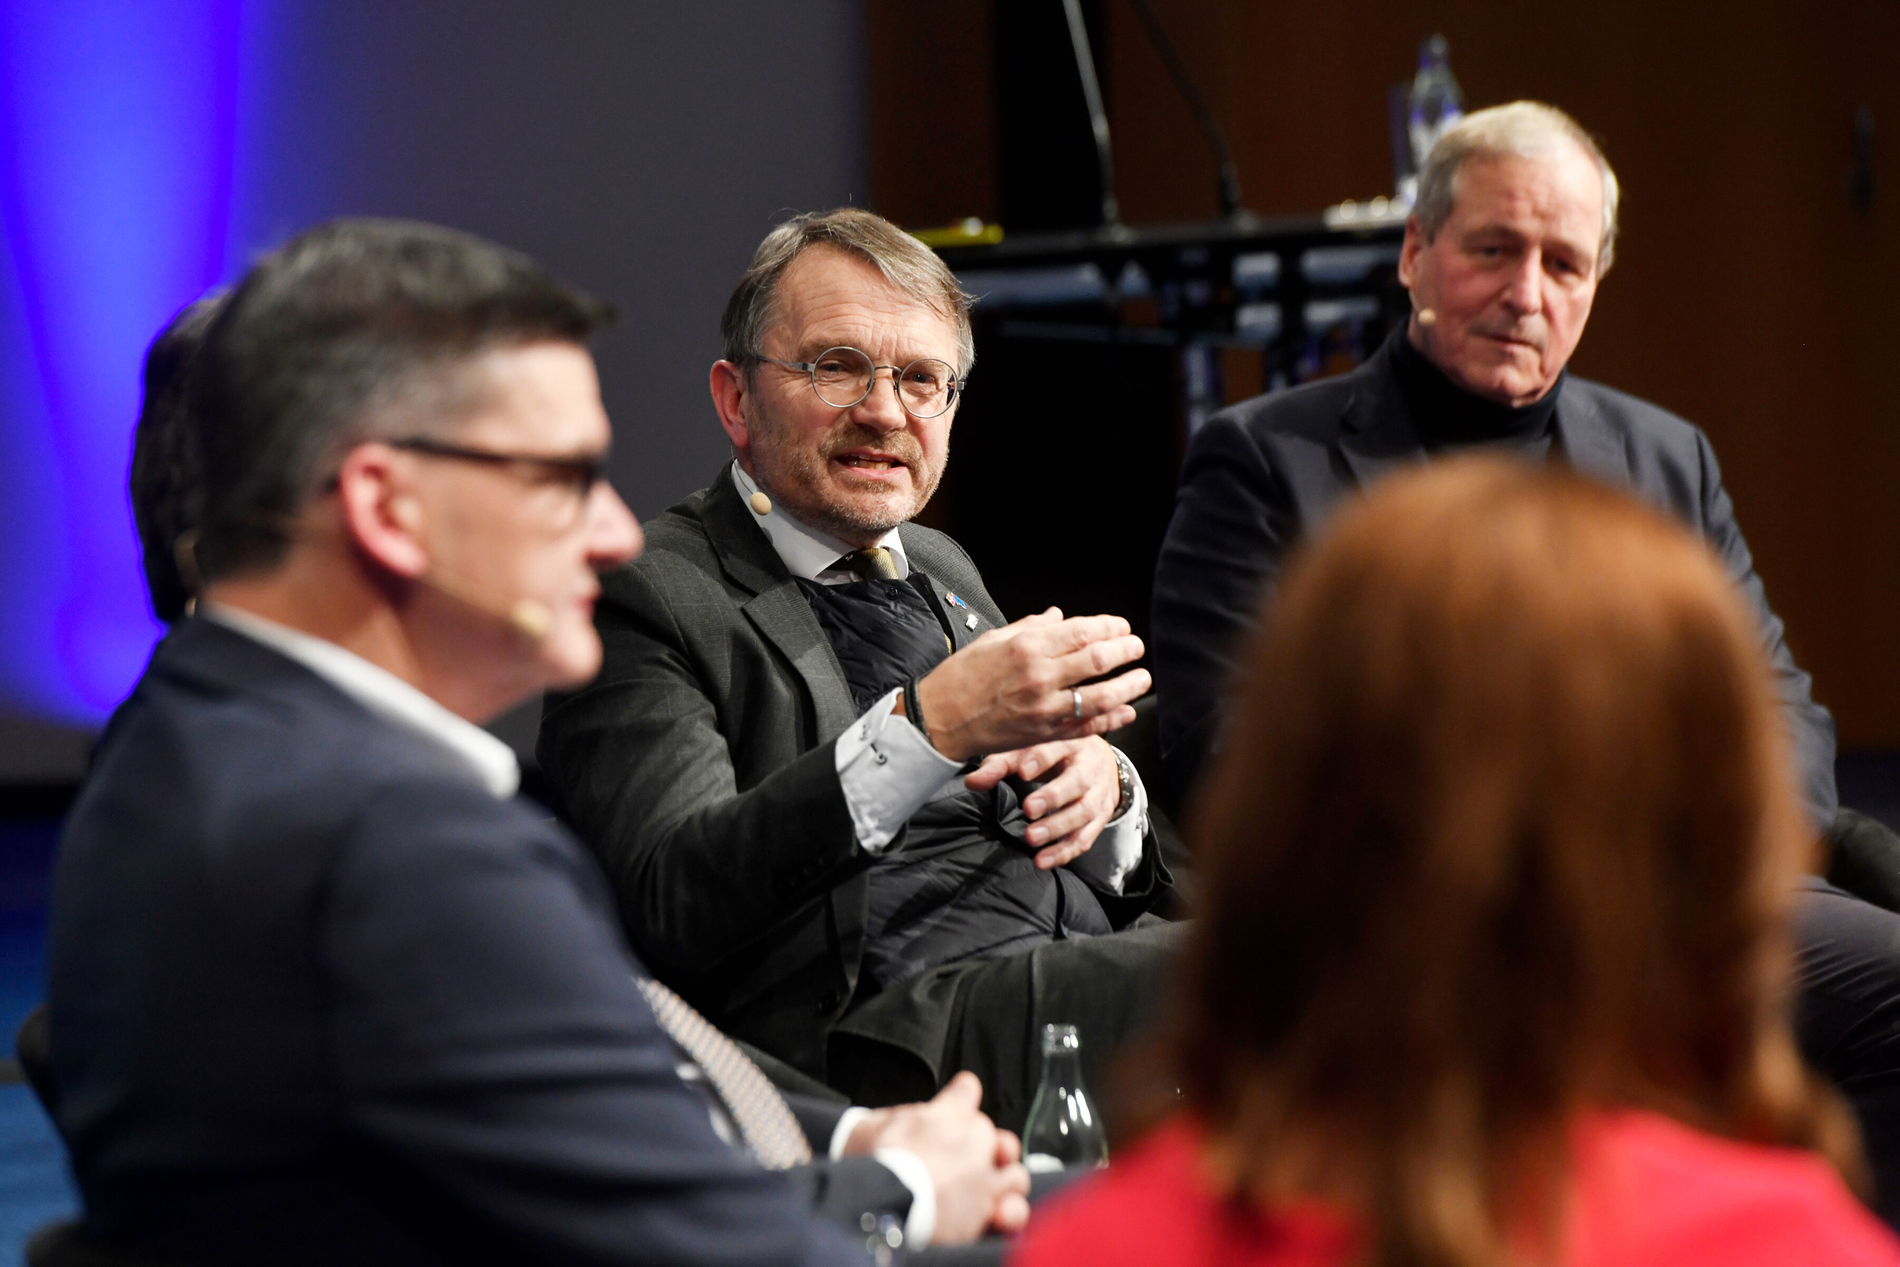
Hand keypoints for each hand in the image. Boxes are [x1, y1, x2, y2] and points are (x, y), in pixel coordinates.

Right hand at [848, 1072, 1031, 1242]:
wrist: (886, 1198)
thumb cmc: (877, 1158)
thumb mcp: (876, 1123)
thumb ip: (899, 1116)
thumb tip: (909, 1112)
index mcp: (949, 1113)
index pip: (965, 1092)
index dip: (961, 1098)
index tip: (959, 1104)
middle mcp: (976, 1140)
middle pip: (999, 1139)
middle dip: (991, 1151)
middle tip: (969, 1165)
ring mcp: (986, 1177)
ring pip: (1015, 1177)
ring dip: (1005, 1185)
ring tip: (986, 1195)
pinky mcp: (988, 1212)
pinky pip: (1012, 1211)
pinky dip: (1006, 1213)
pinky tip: (994, 1215)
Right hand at [911, 608, 1149, 762]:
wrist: (940, 719)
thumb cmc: (962, 677)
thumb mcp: (993, 640)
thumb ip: (1031, 627)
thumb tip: (1059, 616)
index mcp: (1027, 647)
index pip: (1082, 632)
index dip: (1109, 627)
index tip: (1121, 627)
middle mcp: (1039, 676)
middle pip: (1097, 660)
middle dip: (1125, 651)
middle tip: (1137, 647)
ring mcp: (1044, 708)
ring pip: (1100, 696)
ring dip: (1128, 687)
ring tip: (1142, 678)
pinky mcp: (1044, 734)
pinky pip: (1086, 727)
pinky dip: (1112, 720)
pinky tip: (1127, 711)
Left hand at [965, 737, 1122, 869]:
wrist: (1103, 762)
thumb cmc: (1058, 754)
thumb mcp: (1033, 750)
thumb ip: (1001, 764)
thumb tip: (972, 782)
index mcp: (1071, 743)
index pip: (1056, 748)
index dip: (1040, 760)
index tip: (1023, 772)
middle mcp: (1090, 767)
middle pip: (1077, 781)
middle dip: (1053, 796)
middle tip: (1028, 810)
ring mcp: (1099, 794)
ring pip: (1084, 812)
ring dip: (1057, 828)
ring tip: (1031, 838)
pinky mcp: (1102, 818)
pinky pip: (1085, 838)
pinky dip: (1064, 852)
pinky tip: (1042, 861)